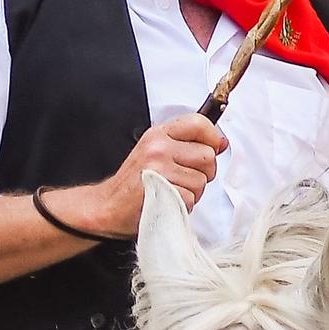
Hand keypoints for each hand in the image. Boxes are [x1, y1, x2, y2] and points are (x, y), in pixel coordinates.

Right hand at [82, 115, 226, 235]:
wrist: (109, 206)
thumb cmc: (134, 182)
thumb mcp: (155, 152)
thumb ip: (186, 144)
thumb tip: (219, 143)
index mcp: (158, 134)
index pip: (199, 123)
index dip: (212, 137)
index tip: (212, 148)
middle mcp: (159, 148)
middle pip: (207, 156)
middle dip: (203, 173)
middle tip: (185, 179)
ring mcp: (160, 169)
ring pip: (201, 181)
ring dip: (193, 192)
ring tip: (173, 192)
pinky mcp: (162, 191)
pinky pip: (191, 199)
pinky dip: (183, 206)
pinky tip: (168, 202)